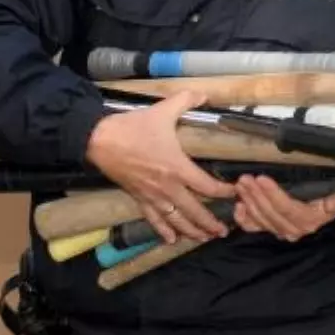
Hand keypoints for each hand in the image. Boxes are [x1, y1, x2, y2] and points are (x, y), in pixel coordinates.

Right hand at [85, 90, 236, 244]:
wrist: (99, 140)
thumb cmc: (133, 127)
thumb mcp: (163, 109)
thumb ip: (187, 100)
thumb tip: (205, 94)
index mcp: (177, 167)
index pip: (207, 186)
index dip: (224, 192)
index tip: (236, 194)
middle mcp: (167, 186)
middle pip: (194, 211)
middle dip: (210, 223)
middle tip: (224, 231)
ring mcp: (152, 195)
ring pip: (176, 220)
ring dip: (191, 231)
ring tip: (204, 238)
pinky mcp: (138, 198)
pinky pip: (153, 219)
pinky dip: (163, 231)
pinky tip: (171, 240)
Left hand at [233, 175, 334, 241]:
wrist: (330, 204)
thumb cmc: (334, 195)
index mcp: (310, 220)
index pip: (287, 208)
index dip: (273, 194)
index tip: (262, 178)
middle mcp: (294, 229)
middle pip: (271, 213)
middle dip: (256, 195)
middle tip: (246, 178)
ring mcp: (281, 230)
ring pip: (261, 218)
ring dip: (249, 200)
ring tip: (241, 184)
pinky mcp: (271, 227)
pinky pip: (254, 227)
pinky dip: (244, 219)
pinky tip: (238, 206)